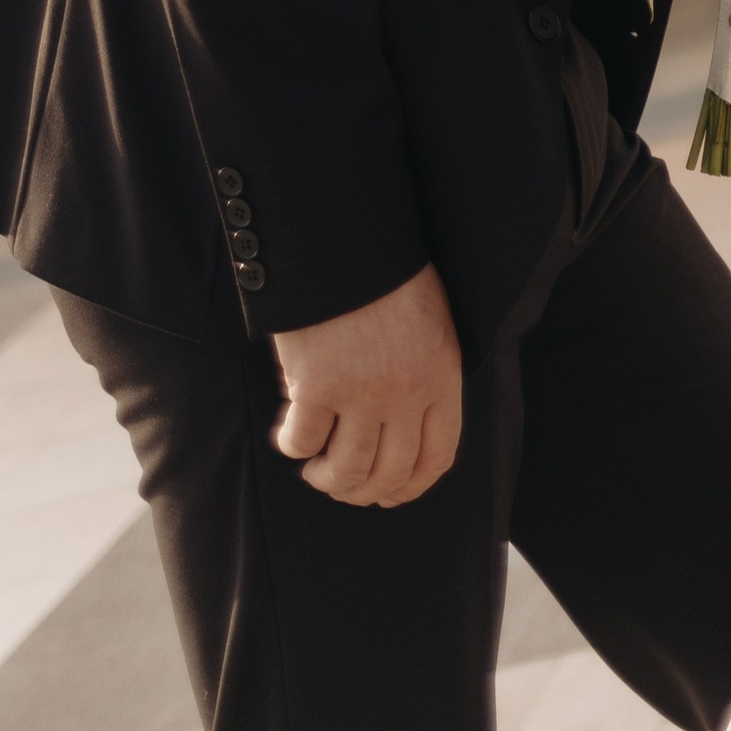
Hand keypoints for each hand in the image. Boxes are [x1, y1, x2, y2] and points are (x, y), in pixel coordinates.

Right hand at [271, 261, 462, 505]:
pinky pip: (302, 441)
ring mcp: (360, 393)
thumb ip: (426, 376)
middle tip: (344, 486)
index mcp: (440, 376)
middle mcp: (405, 394)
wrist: (346, 235)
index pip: (436, 457)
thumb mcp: (431, 324)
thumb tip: (400, 429)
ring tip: (316, 470)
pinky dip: (293, 447)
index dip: (412, 487)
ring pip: (346, 471)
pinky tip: (290, 436)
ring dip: (328, 480)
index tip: (390, 494)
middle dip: (366, 492)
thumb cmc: (388, 274)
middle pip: (390, 473)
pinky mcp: (315, 385)